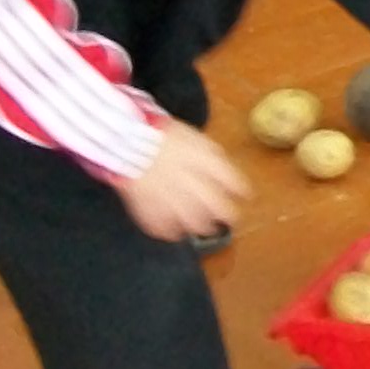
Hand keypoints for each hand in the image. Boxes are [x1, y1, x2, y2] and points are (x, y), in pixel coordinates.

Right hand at [115, 122, 249, 242]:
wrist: (125, 141)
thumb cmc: (161, 136)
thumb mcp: (193, 137)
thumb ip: (213, 155)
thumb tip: (227, 172)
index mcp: (204, 164)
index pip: (234, 183)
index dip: (242, 191)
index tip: (244, 196)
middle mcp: (192, 186)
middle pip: (220, 209)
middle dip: (229, 216)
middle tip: (230, 219)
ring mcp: (171, 202)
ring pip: (196, 224)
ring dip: (204, 226)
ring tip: (204, 227)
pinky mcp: (151, 214)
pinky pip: (167, 230)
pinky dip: (174, 232)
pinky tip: (177, 229)